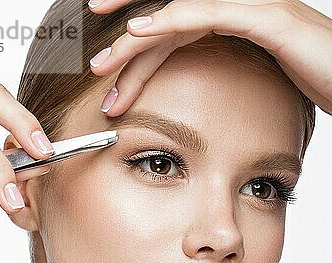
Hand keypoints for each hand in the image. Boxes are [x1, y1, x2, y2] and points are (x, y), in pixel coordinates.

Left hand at [88, 0, 331, 116]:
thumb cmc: (315, 81)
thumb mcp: (262, 82)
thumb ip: (231, 83)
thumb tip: (204, 109)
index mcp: (233, 21)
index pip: (175, 29)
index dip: (139, 47)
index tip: (111, 73)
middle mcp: (237, 6)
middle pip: (168, 18)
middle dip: (127, 43)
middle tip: (96, 68)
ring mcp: (250, 5)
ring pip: (177, 14)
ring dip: (136, 38)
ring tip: (104, 62)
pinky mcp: (263, 15)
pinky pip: (205, 13)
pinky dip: (168, 22)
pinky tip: (138, 34)